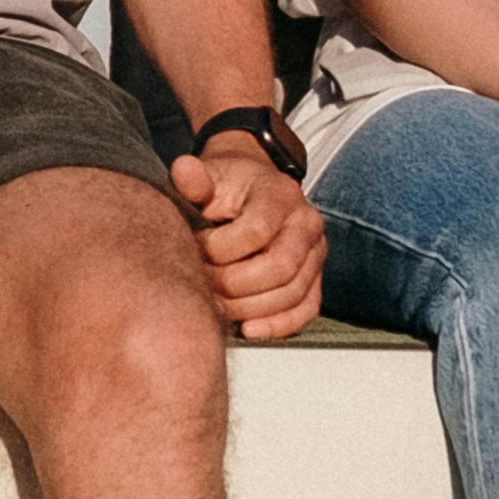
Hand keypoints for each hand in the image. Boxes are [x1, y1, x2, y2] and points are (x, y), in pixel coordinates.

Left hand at [172, 141, 325, 339]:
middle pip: (279, 268)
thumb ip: (193, 180)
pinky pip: (306, 310)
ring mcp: (316, 253)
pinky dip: (277, 325)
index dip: (219, 249)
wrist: (251, 188)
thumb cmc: (225, 186)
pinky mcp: (315, 278)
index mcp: (280, 194)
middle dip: (233, 284)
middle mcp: (306, 224)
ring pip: (292, 294)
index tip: (193, 248)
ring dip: (248, 308)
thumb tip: (183, 170)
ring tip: (215, 304)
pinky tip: (247, 328)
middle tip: (202, 283)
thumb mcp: (208, 176)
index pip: (256, 232)